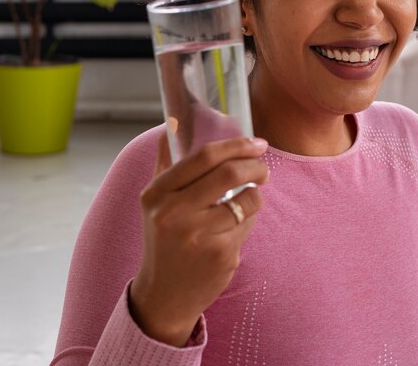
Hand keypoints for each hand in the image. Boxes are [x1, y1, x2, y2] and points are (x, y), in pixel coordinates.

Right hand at [129, 132, 269, 346]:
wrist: (163, 294)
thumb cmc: (164, 240)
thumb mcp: (154, 203)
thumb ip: (165, 163)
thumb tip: (173, 123)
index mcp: (157, 193)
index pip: (203, 156)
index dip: (236, 145)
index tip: (256, 143)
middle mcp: (173, 213)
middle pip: (230, 173)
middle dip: (256, 165)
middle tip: (263, 167)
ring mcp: (198, 235)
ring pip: (247, 199)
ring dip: (255, 195)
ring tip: (246, 200)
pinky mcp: (220, 255)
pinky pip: (248, 225)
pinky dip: (247, 222)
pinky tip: (233, 231)